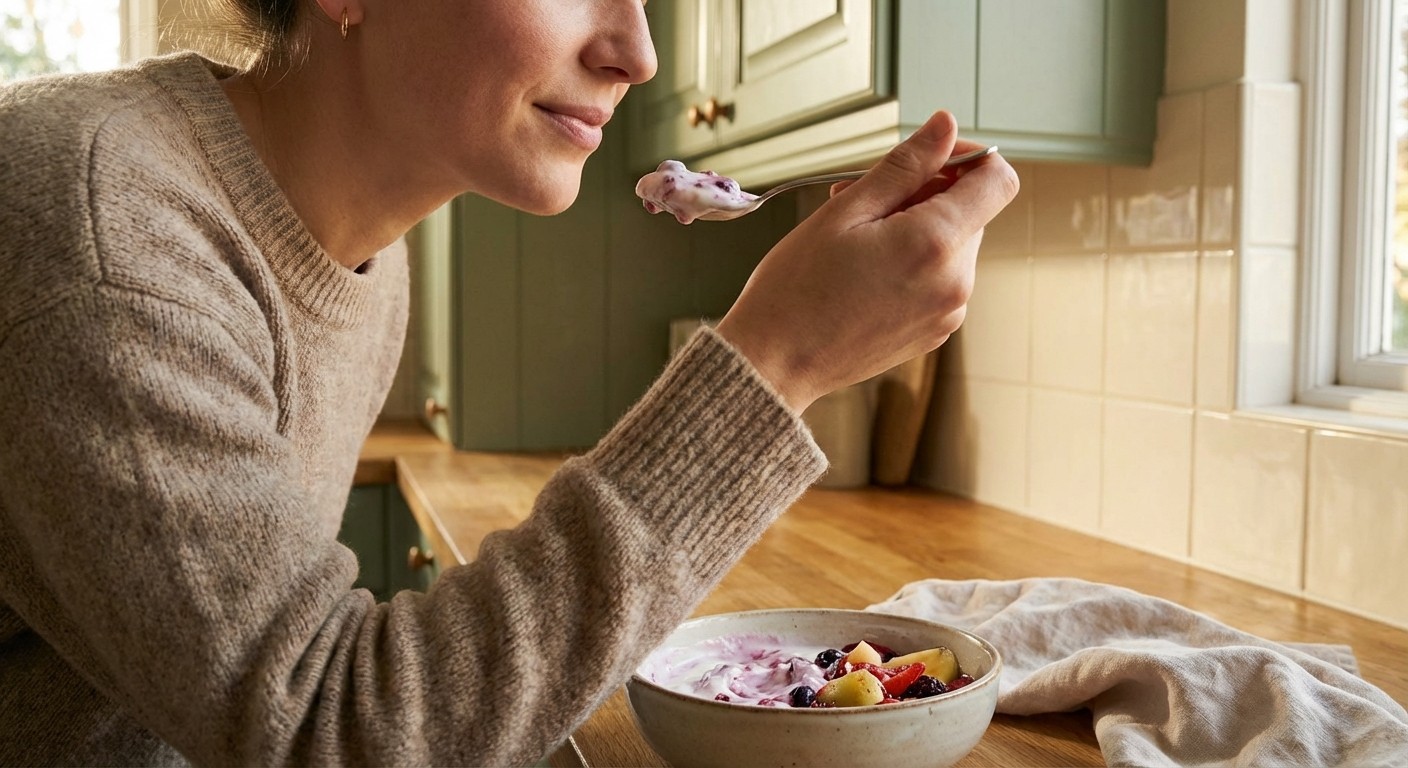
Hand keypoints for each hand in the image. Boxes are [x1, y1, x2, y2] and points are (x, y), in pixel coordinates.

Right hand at [714, 110, 1019, 412]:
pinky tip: (865, 272)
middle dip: (926, 196)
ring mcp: (948, 312)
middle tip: (863, 202)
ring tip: (856, 242)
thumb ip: (905, 165)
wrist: (775, 363)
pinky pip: (940, 279)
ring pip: (953, 245)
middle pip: (971, 212)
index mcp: (935, 244)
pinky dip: (913, 264)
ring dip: (916, 230)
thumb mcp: (846, 211)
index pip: (997, 180)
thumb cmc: (797, 287)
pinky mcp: (935, 332)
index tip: (926, 160)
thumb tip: (946, 125)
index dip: (968, 157)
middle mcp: (955, 282)